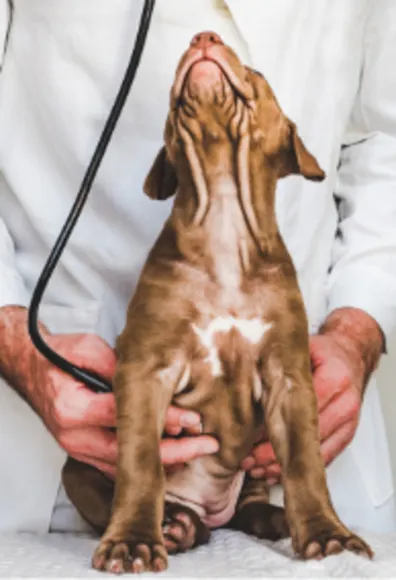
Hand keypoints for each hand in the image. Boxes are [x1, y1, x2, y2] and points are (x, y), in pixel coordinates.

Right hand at [0, 316, 216, 478]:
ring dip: (161, 462)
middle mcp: (74, 435)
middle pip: (128, 452)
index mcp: (74, 407)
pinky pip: (115, 466)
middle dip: (172, 452)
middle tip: (206, 446)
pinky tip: (169, 460)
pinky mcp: (82, 451)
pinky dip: (142, 464)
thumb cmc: (59, 356)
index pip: (125, 417)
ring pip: (124, 466)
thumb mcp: (89, 349)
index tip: (192, 420)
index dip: (162, 419)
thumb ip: (119, 368)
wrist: (32, 367)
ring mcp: (76, 448)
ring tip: (196, 454)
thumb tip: (156, 381)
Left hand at [241, 308, 382, 483]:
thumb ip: (280, 363)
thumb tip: (243, 377)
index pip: (298, 411)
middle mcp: (344, 403)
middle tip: (248, 460)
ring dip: (284, 465)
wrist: (351, 355)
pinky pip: (324, 457)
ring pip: (314, 452)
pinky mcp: (347, 434)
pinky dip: (300, 466)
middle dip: (274, 452)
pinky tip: (279, 471)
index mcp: (333, 379)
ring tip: (258, 470)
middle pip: (305, 437)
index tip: (249, 438)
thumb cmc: (326, 352)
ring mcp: (348, 421)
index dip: (272, 428)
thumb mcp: (303, 349)